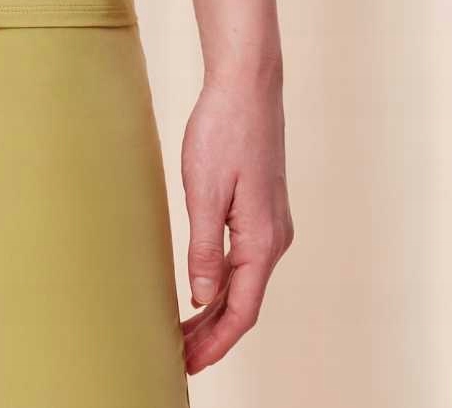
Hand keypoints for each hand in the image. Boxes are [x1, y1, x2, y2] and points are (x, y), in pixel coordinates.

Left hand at [179, 69, 293, 372]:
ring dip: (216, 312)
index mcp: (262, 241)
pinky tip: (202, 288)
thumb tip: (202, 298)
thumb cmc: (223, 131)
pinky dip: (223, 283)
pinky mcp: (262, 209)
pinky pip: (244, 261)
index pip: (240, 311)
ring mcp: (271, 225)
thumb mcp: (204, 191)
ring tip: (183, 332)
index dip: (215, 343)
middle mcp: (274, 239)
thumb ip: (205, 248)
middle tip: (177, 358)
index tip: (187, 365)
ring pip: (244, 283)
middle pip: (243, 303)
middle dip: (212, 335)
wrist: (246, 86)